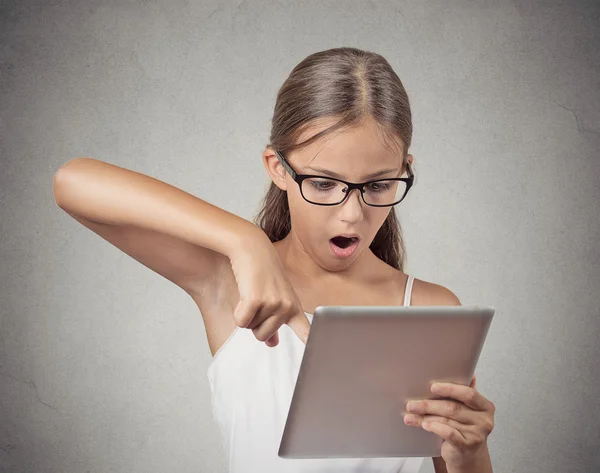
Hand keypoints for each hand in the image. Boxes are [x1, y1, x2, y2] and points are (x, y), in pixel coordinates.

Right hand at [228, 233, 309, 347]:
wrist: (252, 249)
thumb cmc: (263, 273)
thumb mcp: (273, 297)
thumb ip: (274, 322)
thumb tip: (273, 343)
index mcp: (294, 308)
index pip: (307, 332)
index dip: (312, 345)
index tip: (321, 354)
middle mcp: (287, 307)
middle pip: (263, 337)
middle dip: (255, 323)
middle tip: (257, 300)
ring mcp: (273, 303)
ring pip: (251, 329)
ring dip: (246, 314)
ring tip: (252, 293)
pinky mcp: (257, 300)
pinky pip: (242, 322)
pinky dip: (238, 312)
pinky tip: (244, 294)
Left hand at [403, 374, 494, 467]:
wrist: (468, 455)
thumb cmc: (465, 428)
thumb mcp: (467, 409)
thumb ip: (465, 393)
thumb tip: (468, 372)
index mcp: (485, 406)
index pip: (468, 394)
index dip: (450, 389)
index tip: (432, 387)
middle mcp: (484, 420)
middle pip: (453, 408)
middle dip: (429, 404)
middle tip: (412, 404)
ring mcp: (477, 434)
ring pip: (446, 420)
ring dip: (425, 417)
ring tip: (411, 415)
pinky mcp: (467, 446)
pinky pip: (448, 433)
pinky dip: (434, 427)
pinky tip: (424, 424)